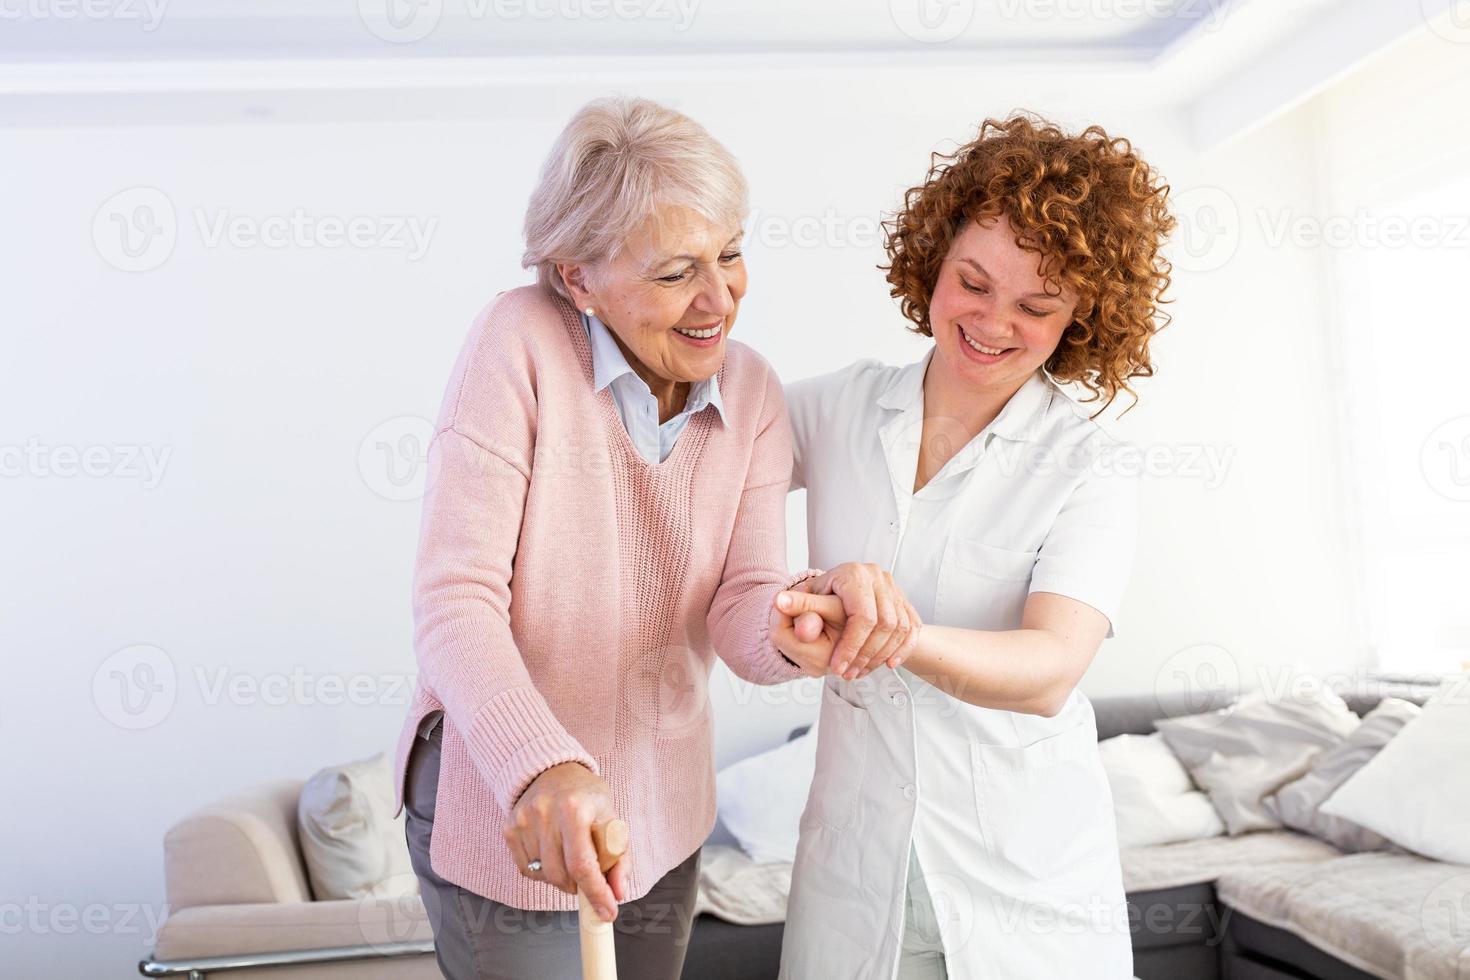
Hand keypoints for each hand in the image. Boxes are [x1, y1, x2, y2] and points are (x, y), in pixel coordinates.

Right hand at [504, 762, 626, 921]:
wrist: (552, 769)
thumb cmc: (587, 798)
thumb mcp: (611, 819)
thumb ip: (619, 858)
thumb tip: (618, 893)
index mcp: (575, 808)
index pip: (582, 864)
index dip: (596, 893)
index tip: (607, 912)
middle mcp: (545, 812)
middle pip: (560, 875)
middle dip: (579, 888)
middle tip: (588, 880)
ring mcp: (523, 820)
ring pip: (543, 875)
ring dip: (561, 879)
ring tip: (569, 859)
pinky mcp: (509, 828)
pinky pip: (526, 869)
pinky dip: (542, 872)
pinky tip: (552, 854)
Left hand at [777, 564, 921, 679]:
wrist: (840, 589)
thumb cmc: (820, 594)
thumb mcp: (806, 598)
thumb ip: (798, 605)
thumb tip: (780, 604)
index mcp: (854, 573)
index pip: (862, 616)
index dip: (851, 646)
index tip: (837, 668)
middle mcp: (879, 577)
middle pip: (885, 624)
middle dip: (866, 654)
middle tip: (849, 674)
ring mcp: (895, 589)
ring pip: (900, 628)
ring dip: (882, 655)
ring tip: (861, 671)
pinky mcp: (905, 601)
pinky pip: (912, 628)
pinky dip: (903, 649)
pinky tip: (889, 664)